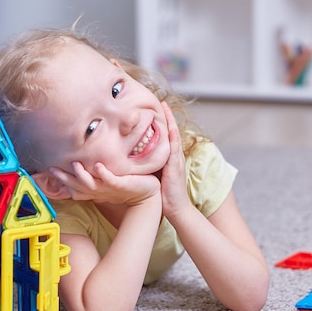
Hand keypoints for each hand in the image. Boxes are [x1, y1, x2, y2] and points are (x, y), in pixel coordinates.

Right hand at [49, 161, 160, 205]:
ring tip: (75, 164)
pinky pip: (111, 180)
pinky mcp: (122, 184)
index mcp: (94, 190)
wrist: (146, 194)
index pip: (73, 187)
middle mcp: (98, 190)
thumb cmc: (127, 186)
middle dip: (65, 178)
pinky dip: (104, 174)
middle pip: (77, 185)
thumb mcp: (107, 181)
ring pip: (91, 184)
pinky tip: (99, 166)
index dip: (61, 181)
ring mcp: (109, 188)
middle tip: (52, 168)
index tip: (49, 170)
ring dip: (82, 175)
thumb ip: (95, 175)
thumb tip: (83, 164)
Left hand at [159, 101, 192, 218]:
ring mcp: (176, 160)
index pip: (166, 136)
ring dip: (170, 121)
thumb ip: (148, 166)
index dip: (163, 123)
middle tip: (162, 102)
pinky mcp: (176, 166)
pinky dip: (173, 137)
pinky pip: (175, 148)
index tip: (157, 110)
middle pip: (172, 132)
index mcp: (169, 158)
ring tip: (166, 108)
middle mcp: (174, 156)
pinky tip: (171, 127)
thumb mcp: (154, 176)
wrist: (175, 208)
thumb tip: (134, 160)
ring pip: (174, 136)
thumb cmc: (163, 195)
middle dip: (168, 117)